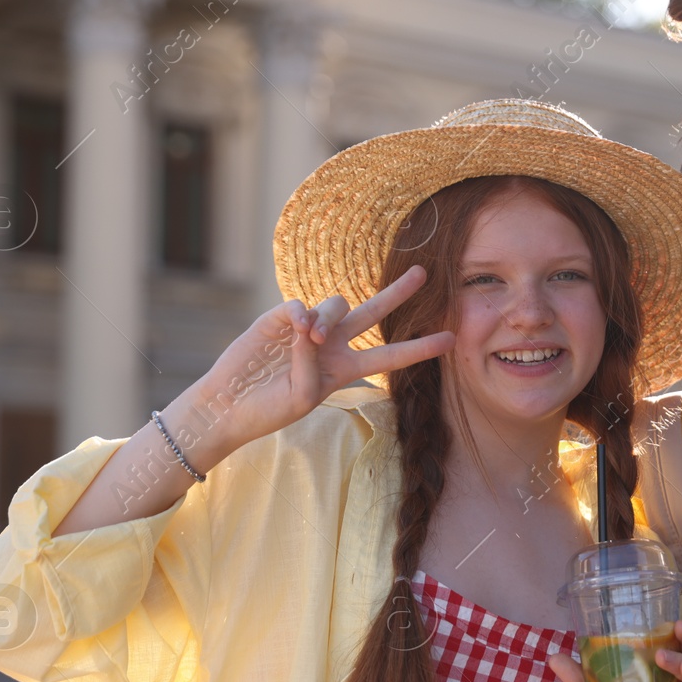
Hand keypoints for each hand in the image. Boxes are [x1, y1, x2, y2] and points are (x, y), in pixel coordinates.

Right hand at [177, 266, 453, 458]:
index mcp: (346, 369)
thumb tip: (310, 327)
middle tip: (423, 273)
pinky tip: (296, 325)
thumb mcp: (303, 396)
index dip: (420, 348)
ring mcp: (308, 328)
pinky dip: (302, 313)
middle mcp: (333, 344)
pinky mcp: (280, 318)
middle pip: (374, 312)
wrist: (231, 405)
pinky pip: (301, 305)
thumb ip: (313, 365)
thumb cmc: (270, 409)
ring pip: (336, 304)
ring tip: (311, 336)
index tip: (451, 339)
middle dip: (397, 293)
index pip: (390, 356)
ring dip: (329, 318)